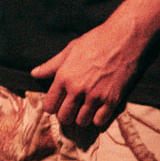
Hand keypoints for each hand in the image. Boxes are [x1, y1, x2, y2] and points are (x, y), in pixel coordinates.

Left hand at [29, 13, 146, 140]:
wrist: (124, 38)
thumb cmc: (96, 41)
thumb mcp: (70, 50)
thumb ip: (51, 65)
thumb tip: (34, 73)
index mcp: (64, 77)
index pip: (49, 106)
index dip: (53, 106)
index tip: (59, 103)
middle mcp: (77, 89)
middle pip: (64, 117)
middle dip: (66, 115)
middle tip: (72, 108)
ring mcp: (95, 96)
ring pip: (81, 122)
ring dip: (82, 118)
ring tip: (86, 108)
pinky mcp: (112, 99)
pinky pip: (100, 121)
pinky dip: (98, 118)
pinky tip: (99, 109)